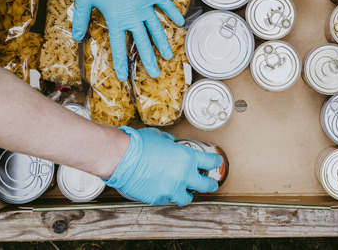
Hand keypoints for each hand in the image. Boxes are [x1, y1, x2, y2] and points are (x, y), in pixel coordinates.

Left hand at [71, 0, 184, 80]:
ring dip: (163, 43)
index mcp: (116, 19)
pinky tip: (179, 23)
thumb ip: (80, 18)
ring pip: (156, 28)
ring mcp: (145, 5)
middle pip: (143, 42)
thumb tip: (76, 36)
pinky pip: (165, 6)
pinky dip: (173, 14)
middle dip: (148, 60)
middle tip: (154, 74)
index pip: (119, 46)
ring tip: (168, 57)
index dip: (121, 63)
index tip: (123, 76)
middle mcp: (133, 15)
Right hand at [104, 127, 222, 205]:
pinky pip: (165, 199)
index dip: (215, 162)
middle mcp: (183, 175)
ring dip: (185, 194)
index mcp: (187, 157)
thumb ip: (170, 142)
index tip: (216, 162)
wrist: (121, 157)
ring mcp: (171, 189)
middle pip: (206, 185)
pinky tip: (159, 190)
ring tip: (182, 192)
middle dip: (210, 185)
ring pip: (186, 199)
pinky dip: (164, 195)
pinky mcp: (158, 198)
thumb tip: (171, 142)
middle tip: (211, 184)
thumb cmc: (138, 144)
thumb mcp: (159, 137)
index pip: (210, 161)